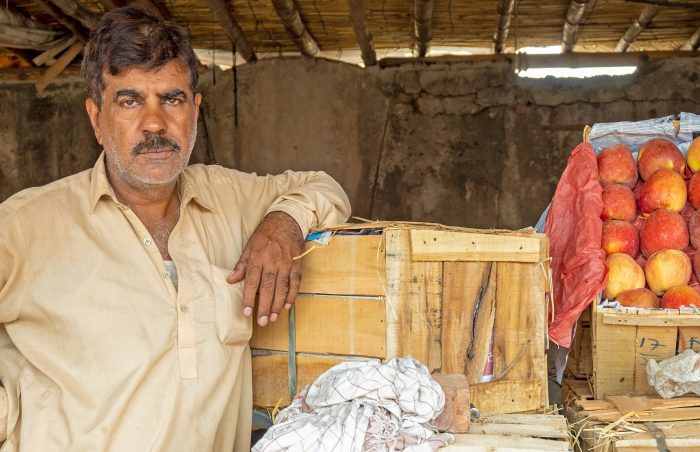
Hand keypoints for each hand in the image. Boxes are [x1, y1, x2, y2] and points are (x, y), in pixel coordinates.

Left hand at [228, 211, 303, 325]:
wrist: (286, 221)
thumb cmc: (265, 235)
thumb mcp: (249, 247)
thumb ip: (241, 265)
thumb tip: (230, 280)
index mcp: (258, 258)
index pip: (252, 282)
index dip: (249, 298)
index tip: (246, 312)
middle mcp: (272, 262)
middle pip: (268, 288)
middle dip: (265, 307)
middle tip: (263, 322)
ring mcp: (287, 263)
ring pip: (283, 288)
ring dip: (278, 304)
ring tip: (274, 318)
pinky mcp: (297, 264)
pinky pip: (296, 282)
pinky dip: (293, 295)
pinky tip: (288, 306)